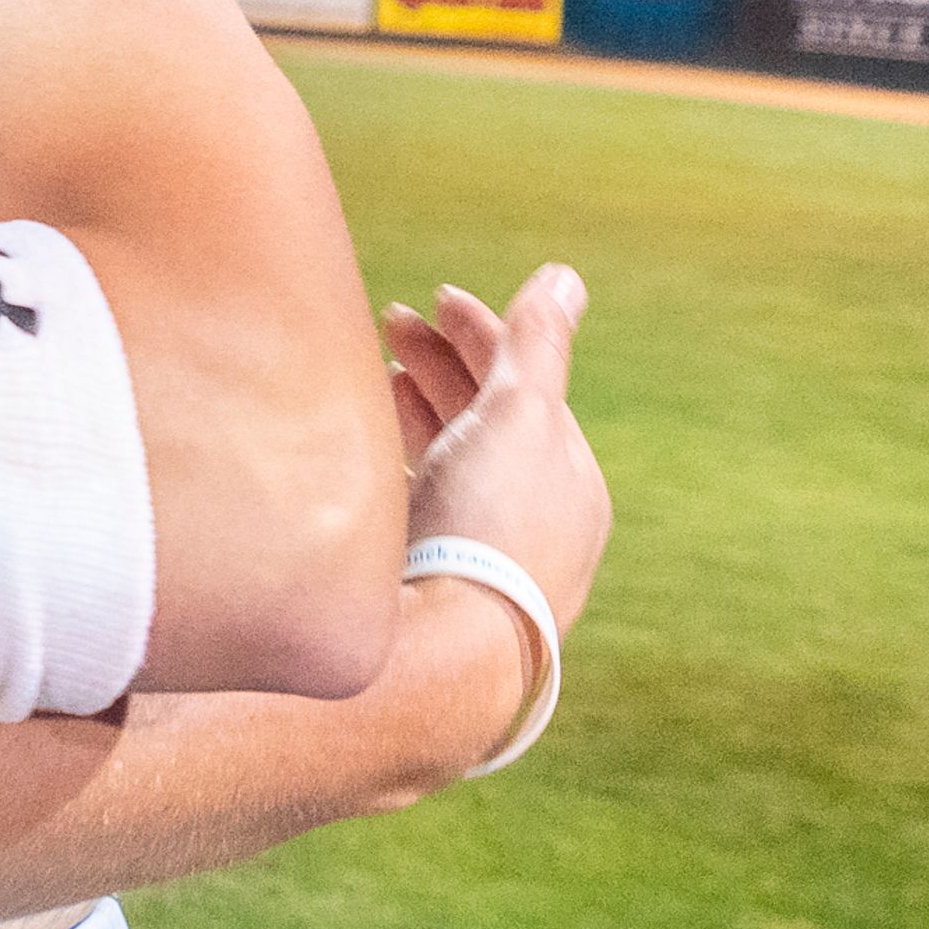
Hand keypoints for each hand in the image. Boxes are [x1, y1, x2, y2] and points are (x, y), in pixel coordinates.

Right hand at [383, 264, 612, 638]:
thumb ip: (536, 345)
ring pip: (446, 463)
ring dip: (413, 409)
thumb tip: (566, 278)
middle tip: (390, 322)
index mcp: (570, 484)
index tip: (433, 298)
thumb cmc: (490, 527)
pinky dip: (390, 459)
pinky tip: (358, 450)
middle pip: (485, 423)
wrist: (443, 650)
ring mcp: (478, 557)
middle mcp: (530, 523)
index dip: (483, 334)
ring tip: (374, 375)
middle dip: (442, 366)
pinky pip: (412, 501)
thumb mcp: (520, 416)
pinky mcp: (426, 584)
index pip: (528, 388)